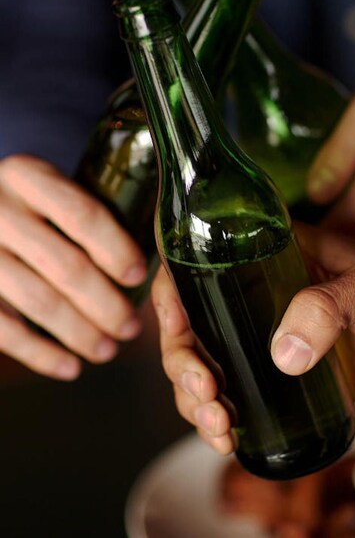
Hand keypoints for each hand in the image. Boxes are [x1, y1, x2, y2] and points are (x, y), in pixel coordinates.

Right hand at [0, 154, 145, 379]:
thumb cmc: (34, 209)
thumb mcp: (55, 192)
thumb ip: (91, 217)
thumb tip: (151, 264)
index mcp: (29, 177)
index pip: (82, 215)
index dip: (116, 250)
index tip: (140, 276)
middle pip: (65, 265)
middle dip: (106, 304)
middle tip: (132, 328)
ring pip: (37, 301)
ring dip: (79, 333)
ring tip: (108, 351)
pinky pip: (2, 329)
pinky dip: (39, 354)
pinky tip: (69, 367)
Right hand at [153, 223, 354, 453]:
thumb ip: (331, 307)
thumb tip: (283, 353)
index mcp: (279, 255)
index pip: (207, 258)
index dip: (175, 287)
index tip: (174, 322)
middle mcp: (264, 293)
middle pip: (194, 321)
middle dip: (183, 358)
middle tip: (204, 389)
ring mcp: (271, 337)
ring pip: (207, 362)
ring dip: (194, 395)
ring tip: (216, 422)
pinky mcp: (283, 376)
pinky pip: (237, 393)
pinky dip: (220, 416)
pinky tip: (226, 434)